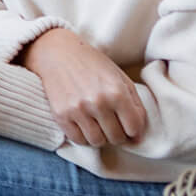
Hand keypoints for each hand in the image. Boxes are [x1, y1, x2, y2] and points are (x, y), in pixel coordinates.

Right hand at [20, 27, 146, 147]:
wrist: (58, 54)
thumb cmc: (93, 65)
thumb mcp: (120, 78)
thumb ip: (135, 104)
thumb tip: (137, 136)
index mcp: (117, 92)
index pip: (134, 128)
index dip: (134, 131)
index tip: (128, 127)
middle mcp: (98, 103)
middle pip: (116, 138)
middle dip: (118, 134)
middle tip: (112, 125)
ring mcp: (78, 110)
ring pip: (97, 142)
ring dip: (100, 137)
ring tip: (98, 126)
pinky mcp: (61, 115)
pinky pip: (78, 140)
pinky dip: (83, 137)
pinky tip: (84, 125)